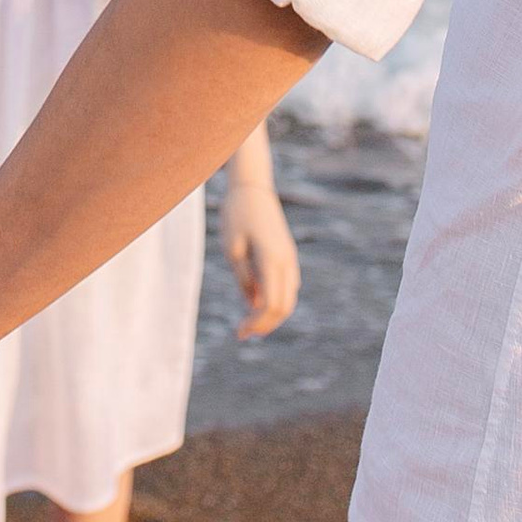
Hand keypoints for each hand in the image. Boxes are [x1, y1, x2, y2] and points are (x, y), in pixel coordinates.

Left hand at [223, 171, 299, 339]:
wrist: (252, 188)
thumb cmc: (237, 215)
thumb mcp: (232, 248)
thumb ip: (243, 278)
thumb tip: (253, 304)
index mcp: (272, 260)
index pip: (270, 304)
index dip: (256, 323)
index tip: (239, 332)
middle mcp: (286, 262)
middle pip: (283, 307)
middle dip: (265, 324)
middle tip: (243, 333)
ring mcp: (290, 258)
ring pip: (289, 299)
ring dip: (272, 315)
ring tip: (250, 324)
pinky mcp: (288, 255)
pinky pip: (287, 286)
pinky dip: (275, 301)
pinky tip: (256, 303)